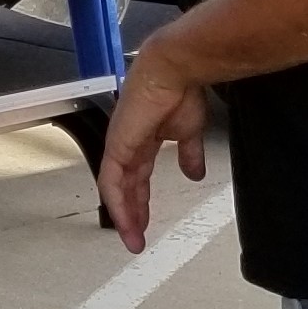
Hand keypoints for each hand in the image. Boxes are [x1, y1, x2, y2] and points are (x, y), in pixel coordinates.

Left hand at [96, 46, 208, 253]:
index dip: (141, 200)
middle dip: (132, 214)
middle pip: (125, 187)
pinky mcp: (116, 147)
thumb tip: (195, 173)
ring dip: (125, 216)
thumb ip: (189, 155)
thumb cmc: (182, 90)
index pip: (138, 176)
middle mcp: (128, 144)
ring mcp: (119, 146)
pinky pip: (111, 183)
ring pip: (116, 190)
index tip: (147, 220)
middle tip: (137, 237)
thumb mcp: (190, 132)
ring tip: (133, 239)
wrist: (176, 69)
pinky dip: (118, 204)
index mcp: (143, 140)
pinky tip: (127, 221)